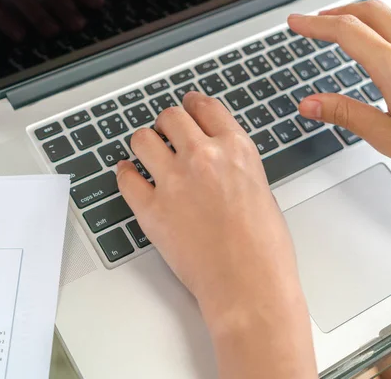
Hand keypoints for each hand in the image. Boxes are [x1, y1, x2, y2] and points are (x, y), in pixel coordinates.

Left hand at [117, 92, 316, 378]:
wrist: (249, 286)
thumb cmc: (264, 248)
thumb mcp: (262, 191)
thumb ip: (235, 167)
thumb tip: (217, 163)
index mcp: (236, 149)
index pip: (205, 106)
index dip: (192, 104)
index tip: (187, 107)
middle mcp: (203, 157)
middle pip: (170, 116)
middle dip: (168, 123)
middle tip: (167, 133)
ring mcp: (174, 182)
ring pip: (142, 139)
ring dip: (145, 143)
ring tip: (149, 154)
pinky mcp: (151, 210)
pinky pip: (126, 178)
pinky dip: (126, 174)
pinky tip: (132, 176)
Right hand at [289, 0, 390, 218]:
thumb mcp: (387, 136)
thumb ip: (344, 114)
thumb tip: (310, 104)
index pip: (346, 31)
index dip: (316, 24)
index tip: (297, 23)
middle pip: (369, 10)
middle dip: (336, 12)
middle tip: (316, 23)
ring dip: (364, 13)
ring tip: (346, 26)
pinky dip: (388, 21)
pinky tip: (385, 39)